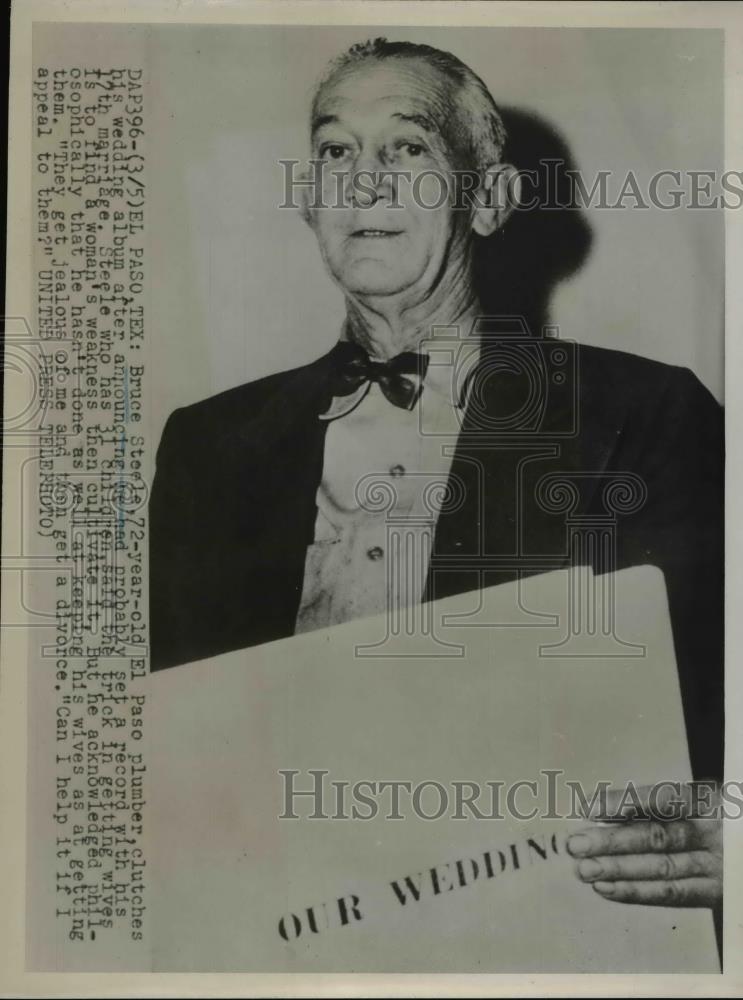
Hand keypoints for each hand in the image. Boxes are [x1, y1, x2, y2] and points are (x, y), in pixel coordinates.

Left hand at [566, 782, 721, 907]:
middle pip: (658, 837)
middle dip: (613, 841)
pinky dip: (637, 892)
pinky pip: (673, 894)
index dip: (626, 802)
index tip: (589, 806)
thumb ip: (661, 802)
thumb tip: (603, 806)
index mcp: (711, 802)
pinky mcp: (716, 892)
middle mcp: (715, 834)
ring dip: (618, 870)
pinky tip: (607, 888)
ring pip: (662, 869)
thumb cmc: (717, 818)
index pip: (665, 799)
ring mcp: (718, 866)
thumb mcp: (701, 799)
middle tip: (576, 844)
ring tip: (584, 869)